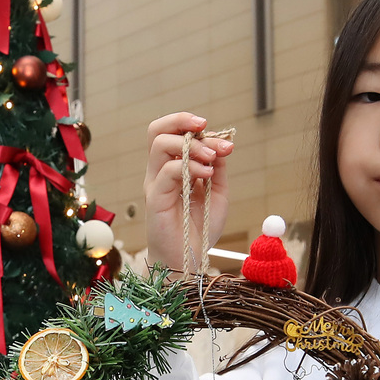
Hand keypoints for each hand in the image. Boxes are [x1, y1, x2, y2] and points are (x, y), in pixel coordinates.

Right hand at [143, 111, 233, 270]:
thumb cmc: (199, 229)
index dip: (196, 128)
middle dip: (181, 120)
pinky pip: (167, 171)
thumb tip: (221, 144)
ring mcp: (155, 184)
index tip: (224, 141)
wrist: (188, 259)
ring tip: (211, 157)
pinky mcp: (155, 198)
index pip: (173, 133)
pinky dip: (190, 167)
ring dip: (190, 144)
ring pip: (159, 144)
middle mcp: (159, 172)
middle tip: (205, 126)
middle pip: (156, 131)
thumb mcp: (217, 192)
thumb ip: (217, 168)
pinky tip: (207, 175)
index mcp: (172, 167)